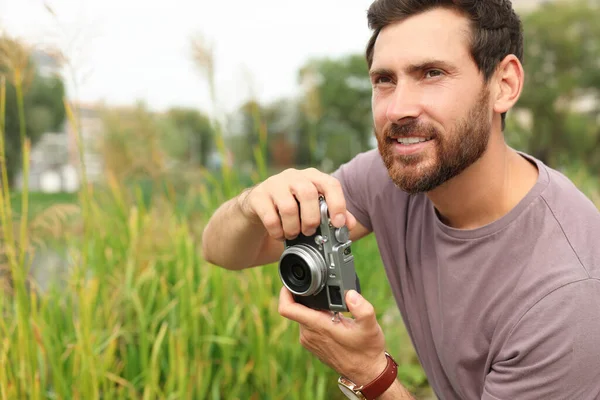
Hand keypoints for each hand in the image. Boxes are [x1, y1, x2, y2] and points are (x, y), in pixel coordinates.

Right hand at [238, 168, 356, 240]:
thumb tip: (350, 225)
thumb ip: (333, 215)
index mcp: (311, 177)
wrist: (257, 208)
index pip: (330, 183)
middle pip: (308, 193)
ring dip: (293, 228)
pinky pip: (270, 217)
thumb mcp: (313, 209)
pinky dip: (277, 232)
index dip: (338, 204)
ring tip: (293, 235)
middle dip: (312, 218)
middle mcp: (293, 176)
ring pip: (288, 207)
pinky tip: (279, 234)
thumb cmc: (291, 208)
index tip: (338, 224)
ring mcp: (273, 184)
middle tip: (309, 232)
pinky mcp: (257, 197)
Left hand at [278, 286, 387, 384]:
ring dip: (312, 308)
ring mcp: (309, 341)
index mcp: (317, 326)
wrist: (366, 372)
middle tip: (321, 291)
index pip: (287, 309)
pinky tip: (332, 317)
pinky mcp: (312, 345)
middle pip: (295, 309)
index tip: (291, 284)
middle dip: (305, 298)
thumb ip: (362, 308)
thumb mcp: (370, 326)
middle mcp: (309, 334)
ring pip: (302, 317)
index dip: (285, 293)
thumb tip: (350, 293)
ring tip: (331, 306)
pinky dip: (316, 318)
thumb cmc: (367, 350)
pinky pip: (307, 326)